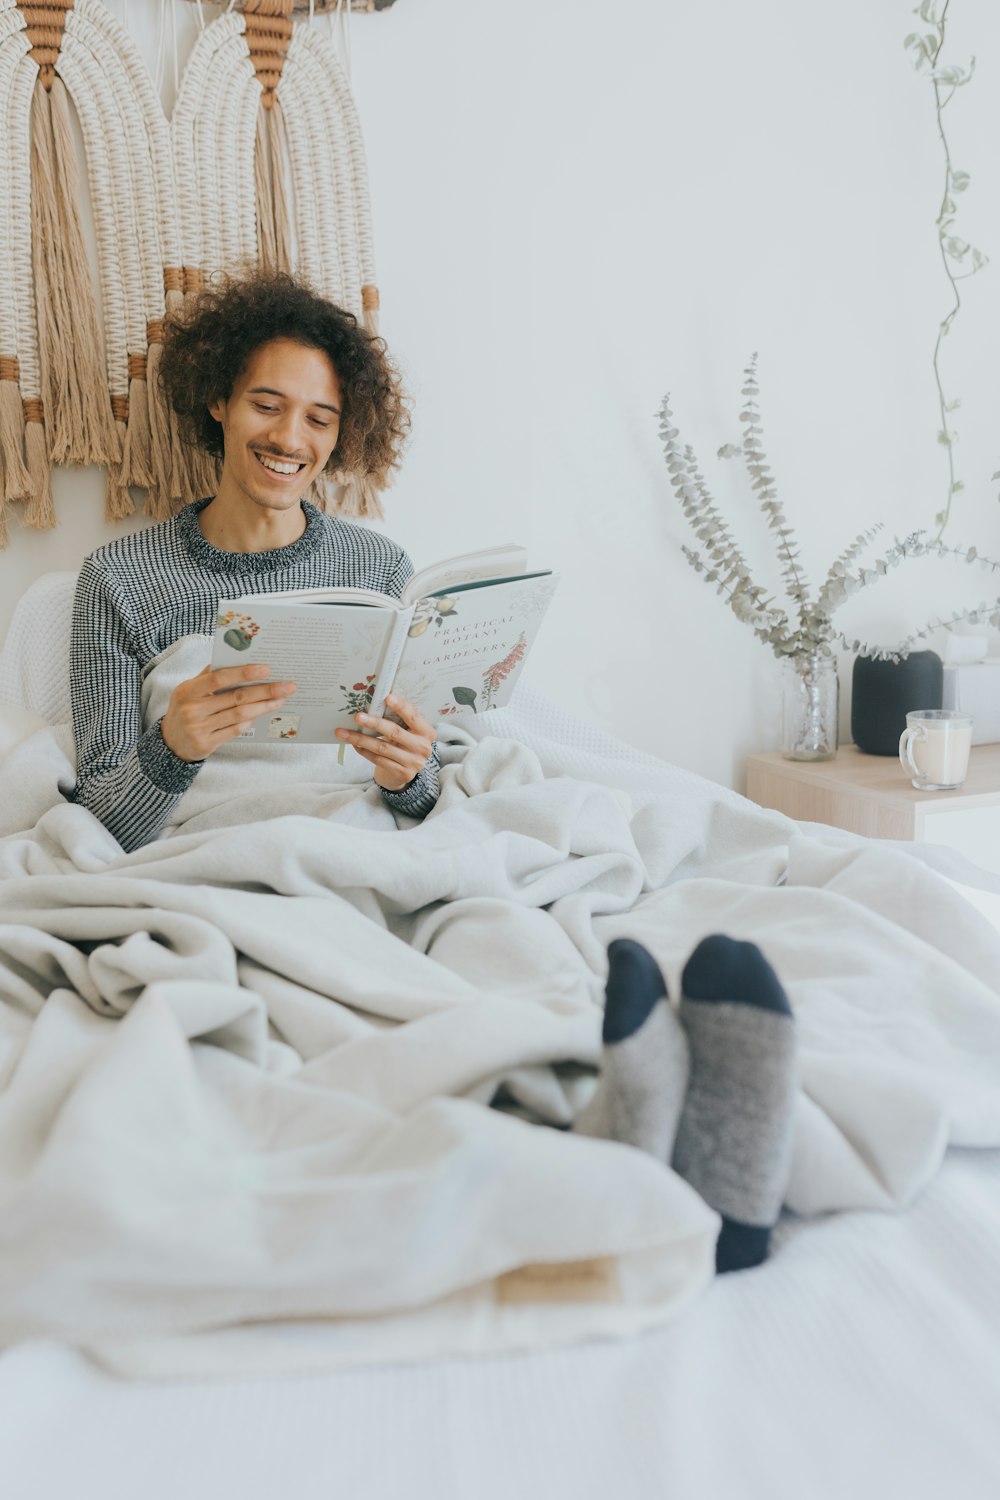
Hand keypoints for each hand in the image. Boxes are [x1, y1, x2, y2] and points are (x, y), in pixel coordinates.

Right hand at [161, 664, 296, 761]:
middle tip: (287, 686)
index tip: (266, 669)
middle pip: (236, 697)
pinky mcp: (206, 744)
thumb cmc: (186, 709)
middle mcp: (192, 709)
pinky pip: (234, 731)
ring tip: (280, 700)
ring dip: (263, 707)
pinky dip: (249, 722)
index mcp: (188, 690)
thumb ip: (208, 676)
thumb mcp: (189, 690)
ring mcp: (199, 728)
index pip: (219, 678)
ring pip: (239, 715)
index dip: (243, 673)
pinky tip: (260, 715)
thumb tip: (235, 659)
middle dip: (265, 691)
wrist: (170, 742)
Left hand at [336, 692, 434, 791]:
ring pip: (382, 747)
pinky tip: (354, 744)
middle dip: (374, 723)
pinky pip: (379, 760)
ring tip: (343, 732)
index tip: (387, 697)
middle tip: (357, 716)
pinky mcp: (402, 773)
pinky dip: (364, 751)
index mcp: (427, 732)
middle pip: (395, 732)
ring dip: (361, 739)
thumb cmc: (404, 743)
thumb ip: (399, 720)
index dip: (401, 706)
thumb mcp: (408, 731)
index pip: (413, 716)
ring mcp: (413, 762)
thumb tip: (373, 703)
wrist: (407, 770)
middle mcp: (423, 747)